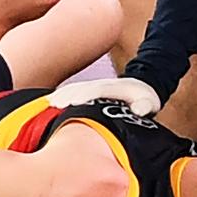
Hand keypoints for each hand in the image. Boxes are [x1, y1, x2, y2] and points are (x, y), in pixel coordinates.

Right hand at [47, 77, 161, 116]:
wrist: (141, 88)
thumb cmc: (144, 100)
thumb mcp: (149, 103)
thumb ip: (144, 106)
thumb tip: (139, 110)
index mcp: (114, 89)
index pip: (97, 91)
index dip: (85, 96)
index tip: (73, 103)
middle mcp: (100, 85)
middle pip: (81, 88)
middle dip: (68, 95)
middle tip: (53, 104)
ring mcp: (93, 87)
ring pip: (74, 88)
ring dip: (61, 94)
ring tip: (47, 104)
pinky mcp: (87, 91)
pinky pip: (71, 91)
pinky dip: (61, 95)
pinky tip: (48, 103)